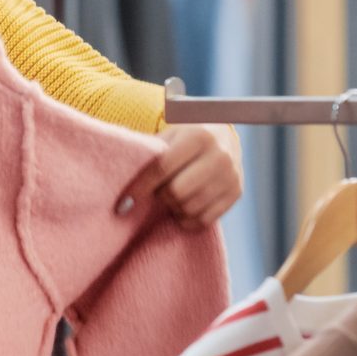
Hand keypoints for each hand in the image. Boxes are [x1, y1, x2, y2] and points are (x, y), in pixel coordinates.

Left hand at [119, 123, 242, 229]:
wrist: (222, 135)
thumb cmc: (183, 138)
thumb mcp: (168, 135)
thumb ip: (150, 155)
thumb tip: (120, 184)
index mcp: (198, 136)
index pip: (162, 168)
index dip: (139, 187)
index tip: (122, 203)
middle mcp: (219, 155)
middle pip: (177, 192)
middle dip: (159, 196)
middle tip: (154, 194)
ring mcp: (231, 176)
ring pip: (191, 207)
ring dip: (173, 208)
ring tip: (168, 199)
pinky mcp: (236, 193)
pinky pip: (206, 219)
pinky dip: (187, 219)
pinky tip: (180, 210)